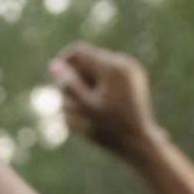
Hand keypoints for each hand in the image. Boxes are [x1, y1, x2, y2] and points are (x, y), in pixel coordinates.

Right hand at [51, 42, 159, 159]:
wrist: (139, 142)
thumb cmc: (109, 129)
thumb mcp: (85, 108)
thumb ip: (69, 85)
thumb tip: (53, 65)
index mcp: (112, 67)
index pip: (78, 52)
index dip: (63, 64)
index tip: (55, 79)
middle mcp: (124, 62)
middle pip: (88, 60)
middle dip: (75, 79)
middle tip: (72, 102)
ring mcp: (131, 70)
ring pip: (97, 69)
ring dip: (86, 85)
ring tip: (86, 109)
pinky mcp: (134, 78)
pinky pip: (109, 76)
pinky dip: (99, 88)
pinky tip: (99, 106)